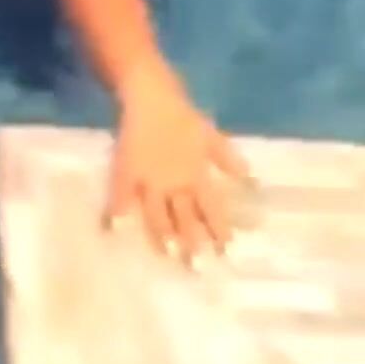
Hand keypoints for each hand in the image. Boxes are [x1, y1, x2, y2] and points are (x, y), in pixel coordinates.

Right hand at [105, 61, 251, 264]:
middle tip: (200, 268)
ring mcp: (151, 178)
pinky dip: (118, 211)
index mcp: (196, 174)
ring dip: (163, 235)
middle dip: (193, 243)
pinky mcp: (128, 170)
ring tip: (166, 256)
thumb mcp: (210, 137)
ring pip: (158, 213)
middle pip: (187, 217)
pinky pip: (122, 194)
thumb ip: (227, 159)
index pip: (212, 207)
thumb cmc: (182, 117)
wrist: (151, 95)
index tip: (226, 251)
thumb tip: (251, 180)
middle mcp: (177, 181)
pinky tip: (113, 230)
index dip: (219, 229)